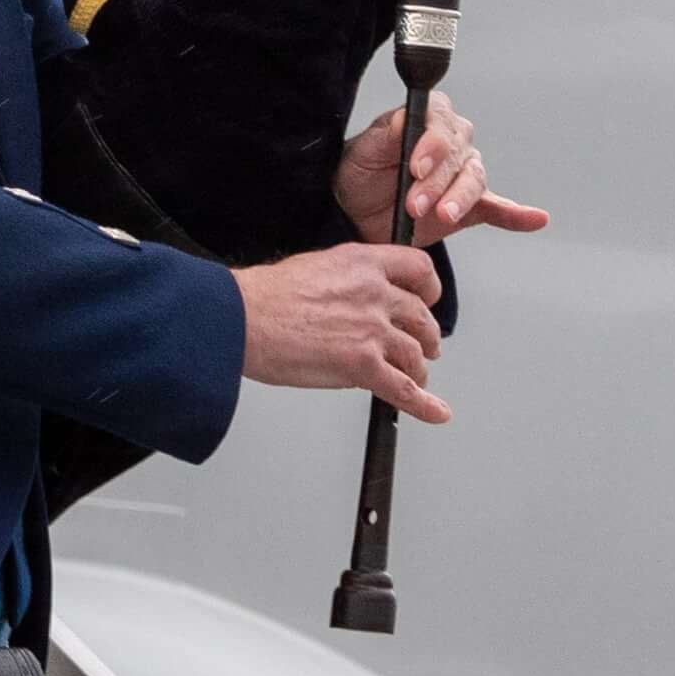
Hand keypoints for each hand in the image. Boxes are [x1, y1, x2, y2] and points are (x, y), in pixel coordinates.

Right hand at [237, 244, 449, 421]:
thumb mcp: (313, 267)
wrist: (239, 318)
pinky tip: (435, 412)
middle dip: (426, 337)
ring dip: (417, 371)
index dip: (429, 289)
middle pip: (422, 318)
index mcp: (362, 263)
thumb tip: (352, 301)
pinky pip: (404, 390)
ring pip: (414, 356)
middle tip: (424, 347)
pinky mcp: (362, 365)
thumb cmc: (261, 297)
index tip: (428, 300)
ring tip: (414, 378)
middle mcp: (374, 294)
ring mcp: (372, 330)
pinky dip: (423, 405)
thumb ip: (345, 280)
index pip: (418, 269)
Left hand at [336, 91, 550, 245]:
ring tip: (445, 215)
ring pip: (473, 182)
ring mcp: (464, 174)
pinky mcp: (470, 205)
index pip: (440, 122)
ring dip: (460, 200)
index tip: (417, 166)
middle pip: (457, 156)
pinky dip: (517, 215)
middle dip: (435, 182)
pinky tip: (535, 219)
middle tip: (414, 204)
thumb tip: (408, 117)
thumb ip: (387, 133)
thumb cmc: (360, 172)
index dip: (432, 144)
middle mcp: (453, 142)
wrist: (355, 210)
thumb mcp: (364, 150)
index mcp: (429, 119)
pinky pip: (499, 208)